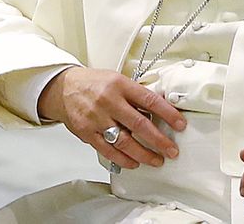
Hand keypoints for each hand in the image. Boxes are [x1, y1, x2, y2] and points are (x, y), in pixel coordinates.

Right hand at [38, 66, 186, 169]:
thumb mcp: (118, 80)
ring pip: (124, 141)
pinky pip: (107, 150)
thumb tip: (160, 110)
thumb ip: (136, 95)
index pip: (150, 100)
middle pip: (139, 124)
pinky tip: (134, 163)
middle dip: (159, 140)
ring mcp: (97, 118)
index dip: (168, 113)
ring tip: (156, 160)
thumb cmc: (94, 83)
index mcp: (120, 85)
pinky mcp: (87, 133)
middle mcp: (109, 102)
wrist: (63, 88)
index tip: (180, 124)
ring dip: (143, 154)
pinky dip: (123, 159)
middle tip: (171, 150)